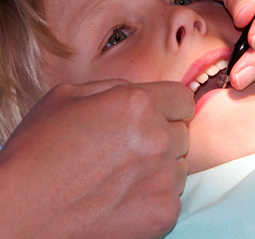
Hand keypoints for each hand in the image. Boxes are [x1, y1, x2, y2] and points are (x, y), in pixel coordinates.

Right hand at [0, 80, 193, 238]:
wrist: (23, 213)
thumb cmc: (38, 154)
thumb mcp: (67, 97)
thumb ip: (115, 88)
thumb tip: (139, 93)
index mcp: (136, 105)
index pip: (183, 99)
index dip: (171, 106)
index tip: (160, 115)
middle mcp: (157, 139)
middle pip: (182, 132)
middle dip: (162, 135)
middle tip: (130, 148)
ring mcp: (163, 179)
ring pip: (179, 164)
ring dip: (160, 166)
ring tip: (124, 174)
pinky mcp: (164, 212)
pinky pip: (173, 195)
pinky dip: (155, 195)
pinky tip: (126, 196)